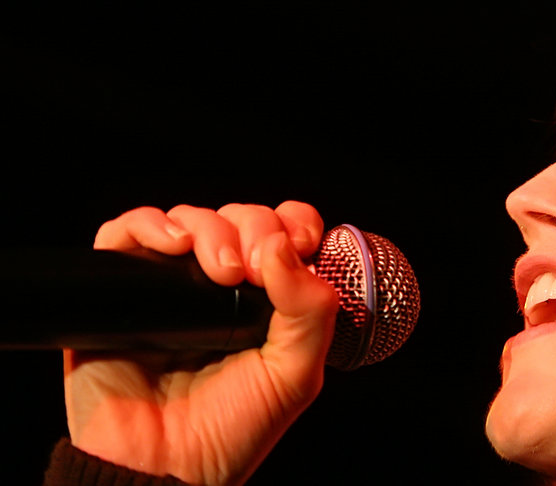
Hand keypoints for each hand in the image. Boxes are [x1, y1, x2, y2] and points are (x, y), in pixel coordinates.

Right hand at [63, 202, 338, 485]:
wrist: (164, 469)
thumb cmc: (230, 430)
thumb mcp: (295, 374)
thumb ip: (310, 311)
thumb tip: (283, 245)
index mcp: (266, 298)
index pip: (283, 231)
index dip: (293, 222)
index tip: (298, 240)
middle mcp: (219, 285)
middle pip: (239, 218)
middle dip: (252, 228)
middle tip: (250, 271)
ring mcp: (170, 286)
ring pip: (189, 218)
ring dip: (209, 229)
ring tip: (219, 273)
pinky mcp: (121, 291)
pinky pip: (125, 235)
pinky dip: (148, 225)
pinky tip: (170, 246)